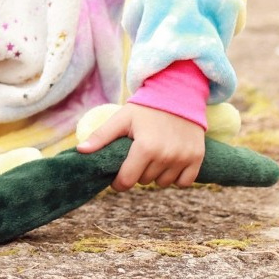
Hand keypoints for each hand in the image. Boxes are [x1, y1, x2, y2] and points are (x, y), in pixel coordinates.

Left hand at [77, 103, 204, 189]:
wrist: (178, 95)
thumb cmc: (145, 108)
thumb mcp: (121, 119)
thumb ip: (101, 136)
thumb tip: (81, 151)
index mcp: (145, 147)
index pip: (127, 181)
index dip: (119, 182)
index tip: (116, 177)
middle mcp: (166, 155)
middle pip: (145, 181)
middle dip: (137, 172)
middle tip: (137, 155)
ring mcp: (184, 157)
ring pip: (164, 183)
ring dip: (156, 175)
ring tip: (153, 156)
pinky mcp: (197, 158)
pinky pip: (184, 182)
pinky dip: (176, 178)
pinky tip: (169, 163)